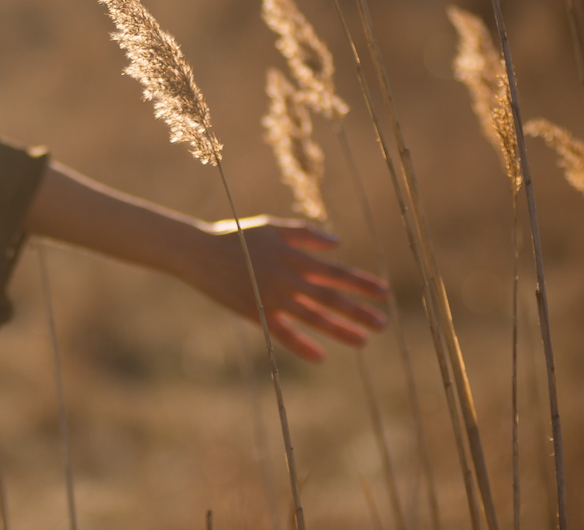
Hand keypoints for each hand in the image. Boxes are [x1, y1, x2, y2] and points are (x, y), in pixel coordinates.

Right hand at [183, 215, 388, 361]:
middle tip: (383, 323)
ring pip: (312, 318)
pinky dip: (301, 345)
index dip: (361, 282)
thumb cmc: (238, 235)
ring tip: (364, 341)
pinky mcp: (256, 314)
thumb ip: (306, 234)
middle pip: (330, 298)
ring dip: (340, 330)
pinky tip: (321, 357)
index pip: (336, 272)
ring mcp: (272, 298)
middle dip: (359, 311)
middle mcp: (288, 278)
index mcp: (294, 256)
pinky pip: (282, 334)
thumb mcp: (273, 227)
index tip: (384, 292)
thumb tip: (338, 244)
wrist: (199, 252)